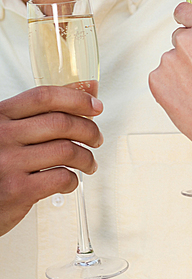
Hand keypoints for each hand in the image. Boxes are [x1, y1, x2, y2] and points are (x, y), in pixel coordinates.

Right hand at [0, 85, 102, 236]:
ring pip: (66, 151)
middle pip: (61, 123)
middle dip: (88, 130)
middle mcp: (2, 136)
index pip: (44, 97)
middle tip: (95, 138)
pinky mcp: (17, 191)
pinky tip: (69, 181)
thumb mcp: (9, 128)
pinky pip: (60, 178)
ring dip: (86, 157)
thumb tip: (88, 88)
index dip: (76, 99)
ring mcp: (9, 163)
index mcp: (0, 115)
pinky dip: (72, 180)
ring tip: (88, 163)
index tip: (95, 106)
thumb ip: (43, 110)